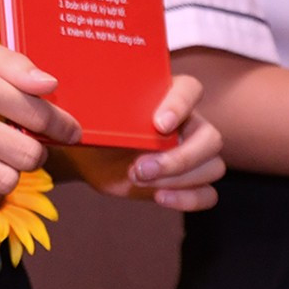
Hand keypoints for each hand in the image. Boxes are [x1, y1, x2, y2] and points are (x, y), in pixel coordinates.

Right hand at [0, 28, 80, 208]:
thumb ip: (8, 62)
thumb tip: (51, 85)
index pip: (33, 111)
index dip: (61, 123)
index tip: (67, 128)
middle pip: (24, 154)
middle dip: (38, 150)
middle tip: (28, 140)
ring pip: (2, 181)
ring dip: (13, 172)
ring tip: (4, 156)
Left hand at [61, 74, 223, 211]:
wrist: (90, 157)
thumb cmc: (93, 125)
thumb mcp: (91, 112)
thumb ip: (97, 102)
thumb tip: (74, 91)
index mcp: (167, 95)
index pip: (190, 89)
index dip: (180, 105)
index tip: (158, 124)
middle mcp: (188, 122)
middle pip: (210, 137)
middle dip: (179, 157)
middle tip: (141, 167)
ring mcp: (193, 153)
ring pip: (213, 166)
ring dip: (179, 178)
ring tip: (139, 179)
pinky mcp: (189, 182)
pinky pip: (209, 194)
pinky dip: (189, 198)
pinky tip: (160, 197)